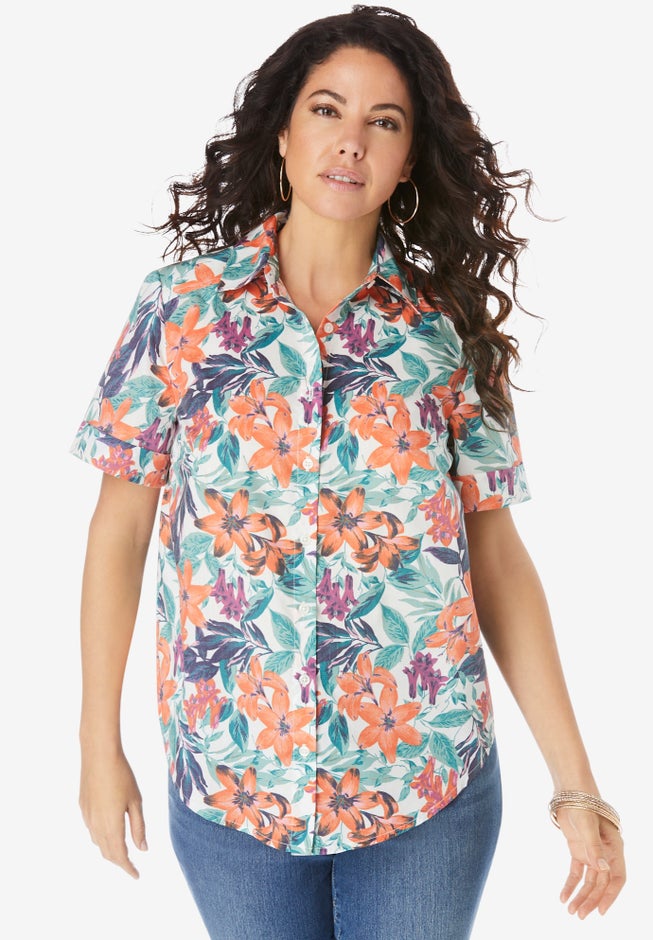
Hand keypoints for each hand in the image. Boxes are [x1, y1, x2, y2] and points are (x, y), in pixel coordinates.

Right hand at [79, 750, 147, 878]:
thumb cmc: (122, 776)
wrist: (98, 755)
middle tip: (131, 866)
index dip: (128, 868)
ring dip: (110, 850)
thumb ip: (138, 827)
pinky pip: (92, 830)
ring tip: (122, 851)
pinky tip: (109, 831)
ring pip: (98, 842)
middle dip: (119, 861)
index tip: (137, 875)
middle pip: (107, 852)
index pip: (119, 856)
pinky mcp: (83, 807)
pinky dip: (102, 837)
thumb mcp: (136, 801)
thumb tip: (143, 849)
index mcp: (111, 825)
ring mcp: (87, 817)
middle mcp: (96, 825)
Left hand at [555, 806, 625, 917]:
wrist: (569, 791)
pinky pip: (576, 872)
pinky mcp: (579, 850)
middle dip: (591, 900)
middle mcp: (606, 853)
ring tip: (571, 911)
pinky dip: (570, 885)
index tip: (601, 911)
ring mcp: (592, 853)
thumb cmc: (583, 804)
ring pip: (589, 881)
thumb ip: (594, 847)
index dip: (611, 895)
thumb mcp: (588, 825)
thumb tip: (603, 869)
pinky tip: (563, 897)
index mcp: (615, 848)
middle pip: (601, 884)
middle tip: (579, 915)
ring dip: (580, 896)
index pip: (617, 878)